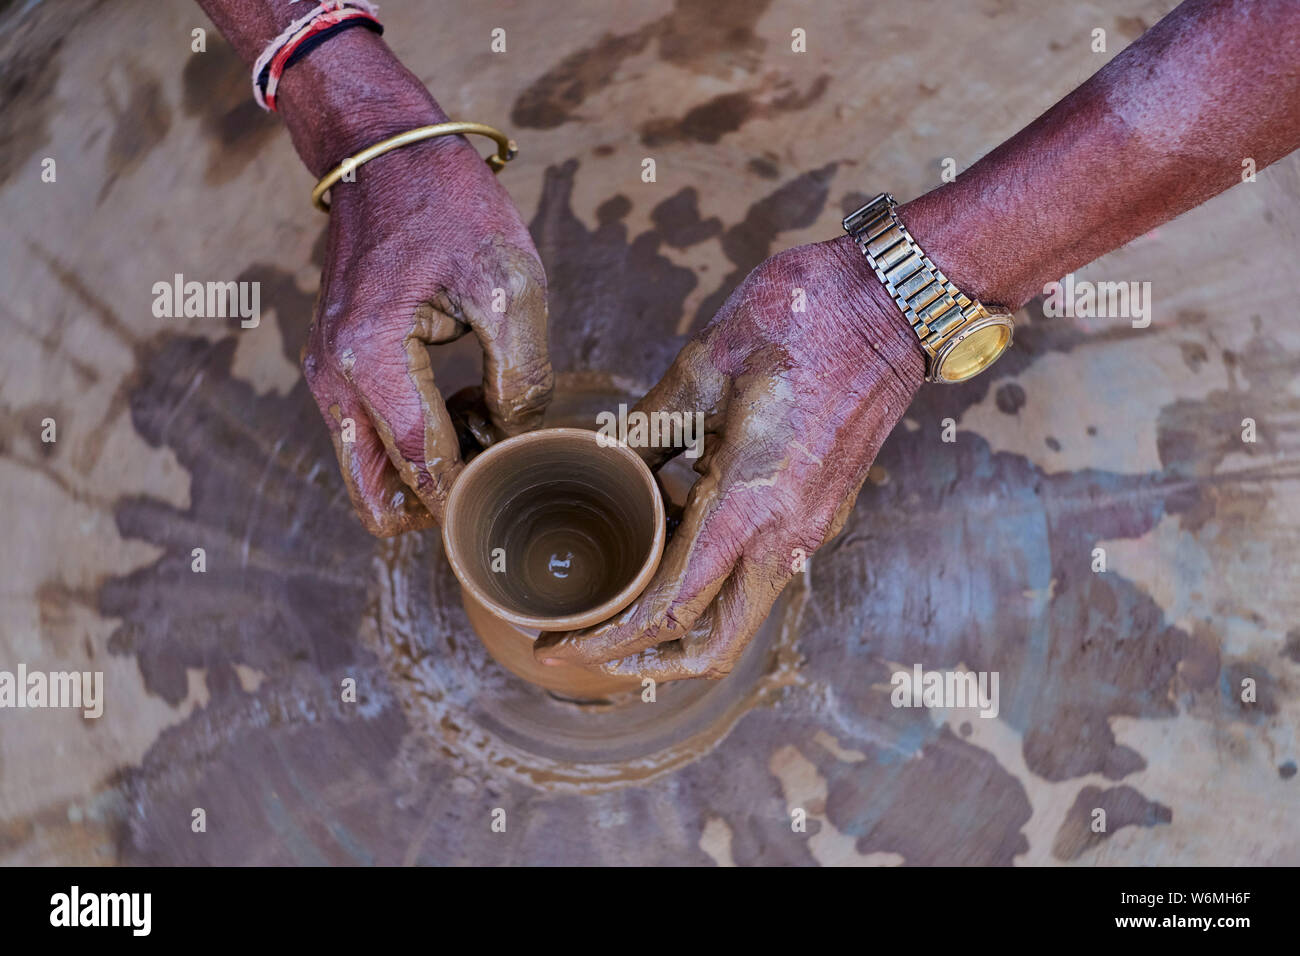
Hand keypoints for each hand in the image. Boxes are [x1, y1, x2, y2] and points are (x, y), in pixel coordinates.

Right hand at [286, 52, 551, 535]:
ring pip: (371, 472)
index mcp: (372, 357)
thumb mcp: (512, 284)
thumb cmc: (451, 207)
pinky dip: (413, 444)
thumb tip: (514, 437)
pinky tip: (462, 403)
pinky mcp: (334, 368)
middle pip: (377, 496)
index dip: (471, 496)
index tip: (515, 495)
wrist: (385, 154)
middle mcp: (334, 378)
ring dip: (427, 474)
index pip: (422, 467)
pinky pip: (369, 437)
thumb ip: (522, 376)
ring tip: (485, 425)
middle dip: (439, 503)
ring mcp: (326, 376)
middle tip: (496, 473)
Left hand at [535, 236, 924, 679]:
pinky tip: (669, 544)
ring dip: (680, 628)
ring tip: (618, 602)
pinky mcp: (819, 514)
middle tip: (585, 646)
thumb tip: (602, 457)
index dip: (610, 641)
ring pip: (740, 616)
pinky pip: (758, 576)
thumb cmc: (805, 320)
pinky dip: (710, 584)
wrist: (894, 305)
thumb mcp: (706, 363)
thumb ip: (647, 424)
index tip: (559, 648)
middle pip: (714, 644)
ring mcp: (810, 529)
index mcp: (751, 504)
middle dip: (647, 661)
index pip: (672, 609)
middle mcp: (787, 535)